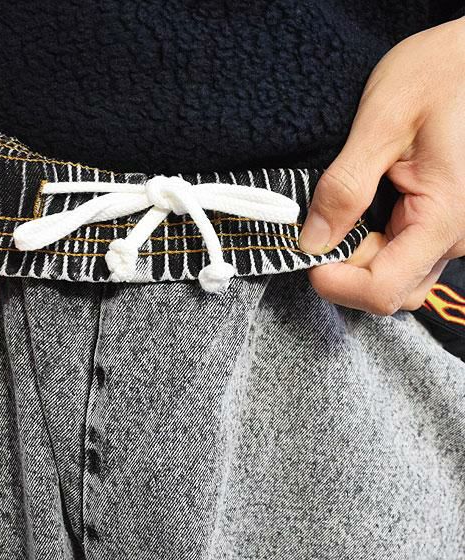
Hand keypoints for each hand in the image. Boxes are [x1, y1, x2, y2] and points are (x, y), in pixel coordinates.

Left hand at [299, 17, 464, 315]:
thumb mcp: (382, 122)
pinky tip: (359, 214)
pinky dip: (374, 246)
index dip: (337, 284)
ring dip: (360, 260)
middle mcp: (457, 235)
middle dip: (346, 271)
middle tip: (320, 227)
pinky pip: (405, 255)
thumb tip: (313, 241)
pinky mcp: (443, 222)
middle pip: (390, 290)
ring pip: (398, 278)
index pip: (383, 289)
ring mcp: (453, 232)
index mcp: (445, 216)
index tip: (306, 255)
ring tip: (341, 216)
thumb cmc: (439, 72)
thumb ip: (345, 187)